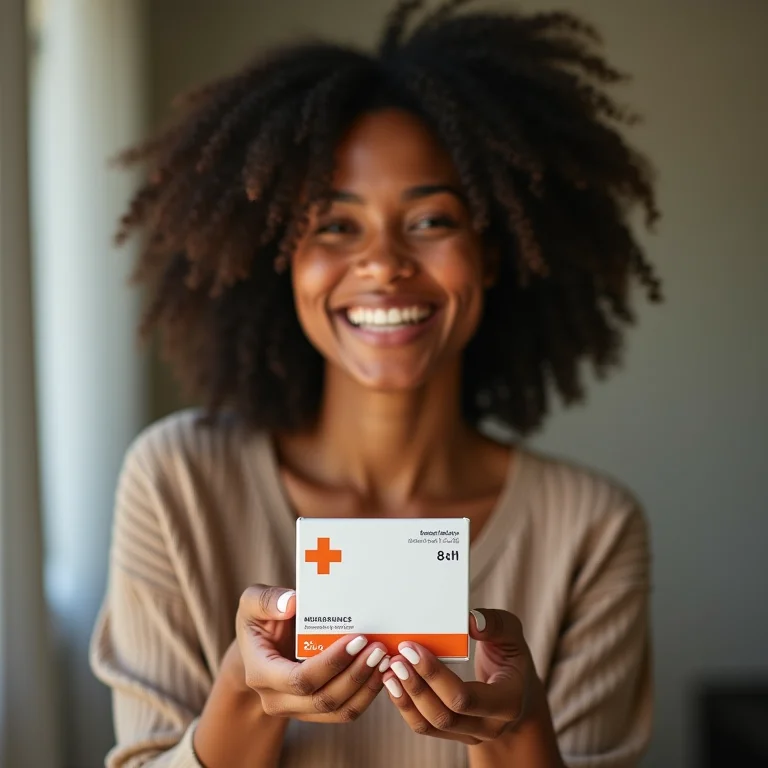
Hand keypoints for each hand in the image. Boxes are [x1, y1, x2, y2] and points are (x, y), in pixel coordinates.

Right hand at [235, 584, 389, 722]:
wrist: (260, 647)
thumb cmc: (260, 619)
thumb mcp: (253, 602)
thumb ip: (268, 601)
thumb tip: (291, 603)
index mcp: (261, 674)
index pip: (300, 679)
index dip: (332, 663)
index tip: (357, 639)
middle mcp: (277, 700)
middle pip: (323, 699)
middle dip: (356, 674)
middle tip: (378, 648)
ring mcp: (297, 710)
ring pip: (339, 710)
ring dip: (366, 687)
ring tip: (385, 660)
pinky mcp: (315, 711)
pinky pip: (344, 711)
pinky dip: (366, 694)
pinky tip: (381, 672)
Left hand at [381, 609, 535, 744]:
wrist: (517, 691)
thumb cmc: (512, 657)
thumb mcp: (512, 634)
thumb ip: (496, 625)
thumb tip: (471, 622)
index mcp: (508, 702)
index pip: (465, 698)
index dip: (434, 675)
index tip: (412, 649)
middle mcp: (490, 726)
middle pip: (444, 716)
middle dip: (416, 687)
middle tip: (395, 659)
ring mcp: (471, 734)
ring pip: (430, 725)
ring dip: (406, 699)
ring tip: (389, 671)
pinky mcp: (454, 733)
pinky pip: (425, 726)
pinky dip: (406, 706)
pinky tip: (393, 684)